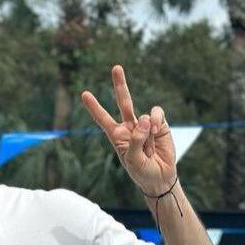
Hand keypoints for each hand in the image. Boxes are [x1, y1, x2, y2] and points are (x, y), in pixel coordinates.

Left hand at [81, 65, 176, 195]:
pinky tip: (157, 134)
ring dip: (147, 132)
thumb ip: (135, 140)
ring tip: (149, 148)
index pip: (102, 118)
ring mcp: (145, 124)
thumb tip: (144, 119)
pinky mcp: (160, 124)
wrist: (160, 177)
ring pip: (143, 114)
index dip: (94, 107)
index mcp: (116, 135)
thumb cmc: (141, 171)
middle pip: (123, 101)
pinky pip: (157, 114)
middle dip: (120, 84)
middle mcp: (129, 126)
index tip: (84, 94)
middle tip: (116, 67)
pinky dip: (157, 123)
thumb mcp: (132, 160)